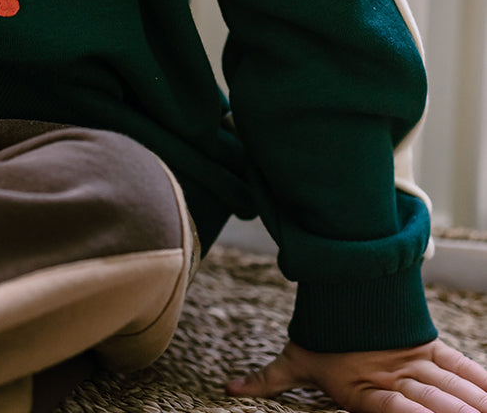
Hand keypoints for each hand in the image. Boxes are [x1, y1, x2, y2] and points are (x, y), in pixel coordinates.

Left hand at [227, 338, 486, 412]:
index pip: (390, 403)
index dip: (410, 412)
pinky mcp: (425, 345)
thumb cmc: (319, 337)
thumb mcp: (293, 359)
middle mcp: (390, 372)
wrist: (339, 290)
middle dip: (452, 410)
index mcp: (361, 385)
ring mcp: (410, 359)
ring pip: (446, 381)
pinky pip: (455, 362)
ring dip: (470, 399)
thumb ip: (267, 379)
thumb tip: (227, 386)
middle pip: (427, 396)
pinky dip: (477, 377)